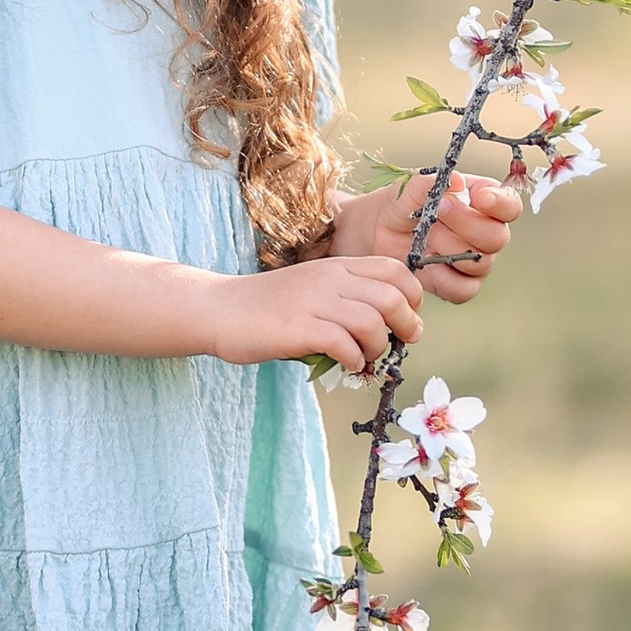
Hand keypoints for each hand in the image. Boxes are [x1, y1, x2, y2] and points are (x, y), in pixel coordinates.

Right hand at [204, 252, 422, 372]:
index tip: (406, 317)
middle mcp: (328, 280)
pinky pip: (342, 344)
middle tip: (399, 343)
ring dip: (378, 347)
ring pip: (371, 322)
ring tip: (366, 357)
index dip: (412, 295)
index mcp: (336, 267)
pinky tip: (347, 364)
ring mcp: (312, 303)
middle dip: (405, 325)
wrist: (219, 308)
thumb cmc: (268, 306)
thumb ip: (347, 301)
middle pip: (391, 297)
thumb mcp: (313, 289)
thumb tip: (389, 331)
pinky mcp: (296, 329)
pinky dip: (354, 360)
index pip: (394, 270)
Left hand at [330, 170, 522, 305]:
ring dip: (450, 249)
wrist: (374, 231)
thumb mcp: (408, 188)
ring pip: (480, 264)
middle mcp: (485, 232)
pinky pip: (462, 289)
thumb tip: (455, 181)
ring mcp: (475, 262)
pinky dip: (442, 278)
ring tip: (424, 236)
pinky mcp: (459, 285)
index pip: (510, 205)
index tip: (480, 198)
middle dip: (467, 223)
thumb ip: (430, 183)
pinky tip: (423, 262)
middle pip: (497, 237)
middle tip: (439, 210)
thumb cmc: (399, 203)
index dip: (501, 204)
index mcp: (483, 202)